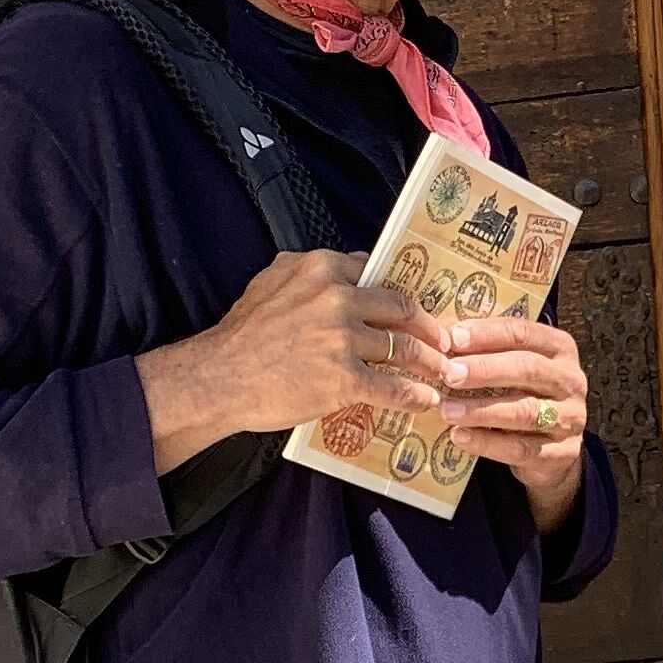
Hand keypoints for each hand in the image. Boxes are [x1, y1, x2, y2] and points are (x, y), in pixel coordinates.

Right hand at [135, 250, 454, 472]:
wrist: (217, 378)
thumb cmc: (242, 334)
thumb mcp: (271, 281)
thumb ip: (310, 269)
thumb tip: (353, 262)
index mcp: (323, 269)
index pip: (382, 277)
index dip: (405, 296)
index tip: (419, 310)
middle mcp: (337, 298)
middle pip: (403, 309)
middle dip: (430, 327)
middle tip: (445, 340)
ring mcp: (342, 339)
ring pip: (404, 348)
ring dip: (430, 363)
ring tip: (443, 372)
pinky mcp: (343, 378)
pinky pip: (392, 387)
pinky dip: (415, 395)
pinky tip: (425, 400)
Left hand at [435, 314, 591, 532]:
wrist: (551, 447)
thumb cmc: (523, 394)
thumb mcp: (512, 366)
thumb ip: (486, 351)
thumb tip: (437, 336)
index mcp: (560, 348)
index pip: (524, 332)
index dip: (488, 334)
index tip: (453, 338)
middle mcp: (571, 380)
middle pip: (528, 369)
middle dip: (485, 370)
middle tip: (449, 374)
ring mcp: (570, 418)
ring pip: (525, 411)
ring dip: (481, 410)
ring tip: (446, 410)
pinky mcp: (561, 453)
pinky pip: (520, 448)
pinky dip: (486, 443)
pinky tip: (459, 436)